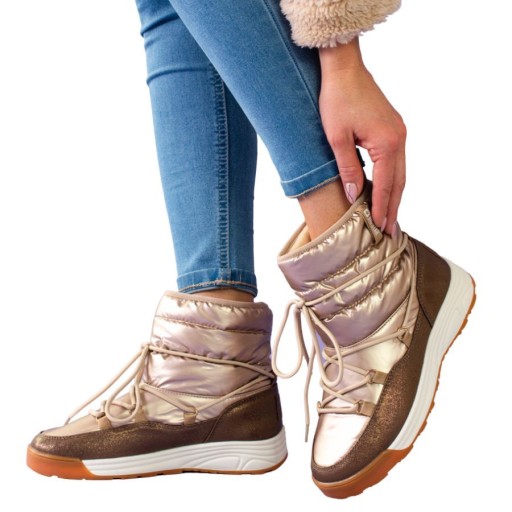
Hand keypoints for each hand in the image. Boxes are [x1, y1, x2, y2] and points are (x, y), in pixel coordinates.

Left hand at [318, 38, 405, 235]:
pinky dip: (392, 179)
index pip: (386, 185)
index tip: (380, 228)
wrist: (344, 69)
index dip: (382, 208)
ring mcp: (399, 133)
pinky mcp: (393, 129)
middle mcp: (399, 139)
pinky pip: (396, 161)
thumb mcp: (337, 138)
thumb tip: (353, 196)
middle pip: (399, 182)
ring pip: (400, 172)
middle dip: (393, 207)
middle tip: (391, 232)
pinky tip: (385, 190)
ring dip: (394, 195)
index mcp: (387, 143)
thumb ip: (347, 168)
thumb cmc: (337, 100)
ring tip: (390, 217)